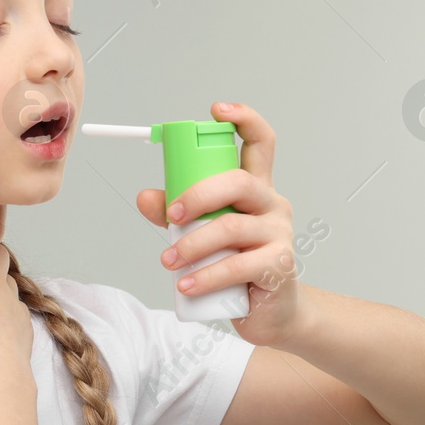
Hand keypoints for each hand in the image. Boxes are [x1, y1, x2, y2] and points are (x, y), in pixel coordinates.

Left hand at [134, 101, 307, 347]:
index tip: (216, 111)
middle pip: (238, 181)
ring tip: (169, 261)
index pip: (260, 142)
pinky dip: (205, 277)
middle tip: (171, 215)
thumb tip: (145, 197)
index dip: (243, 119)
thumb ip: (176, 213)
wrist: (271, 313)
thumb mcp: (202, 234)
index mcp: (255, 189)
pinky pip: (237, 266)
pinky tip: (186, 285)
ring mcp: (279, 234)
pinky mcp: (278, 266)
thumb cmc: (237, 267)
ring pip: (231, 226)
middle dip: (198, 194)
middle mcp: (271, 204)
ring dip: (192, 244)